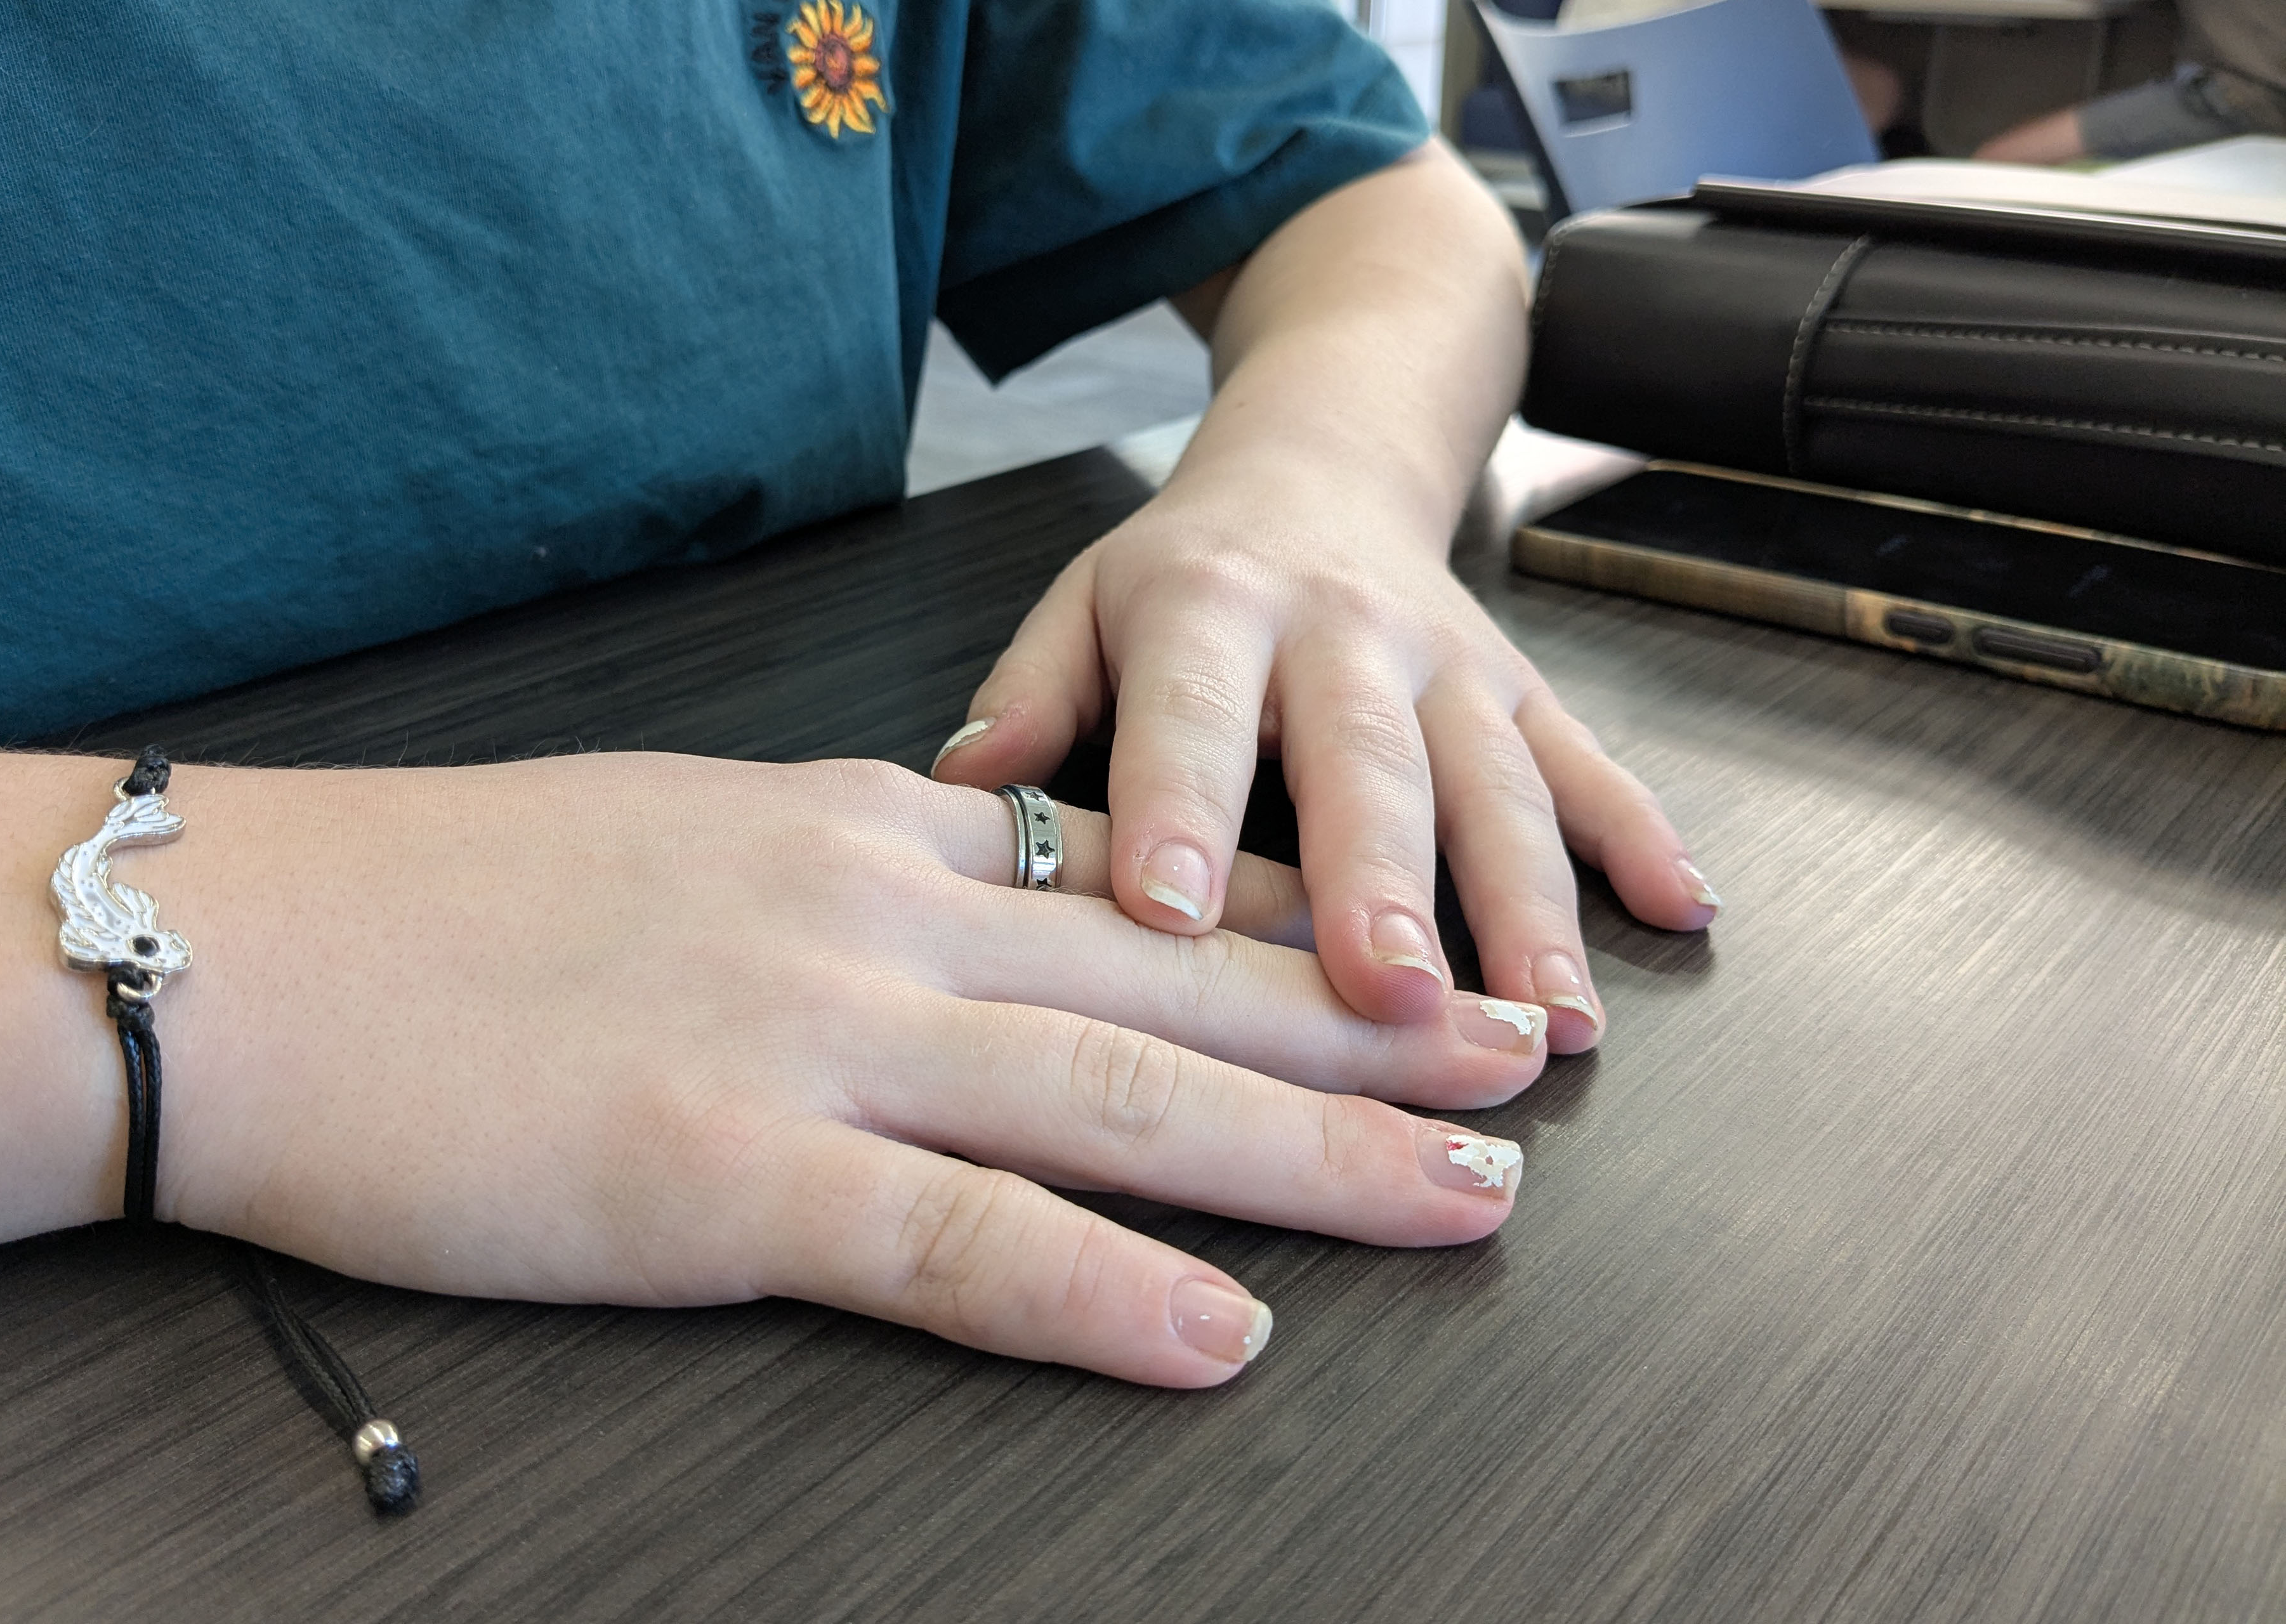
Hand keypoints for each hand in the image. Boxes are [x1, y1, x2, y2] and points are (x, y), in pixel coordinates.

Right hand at [131, 754, 1546, 1385]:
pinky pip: (951, 1240)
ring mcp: (806, 1043)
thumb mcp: (678, 842)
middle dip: (1366, 1023)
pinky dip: (1097, 1291)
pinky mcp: (718, 1174)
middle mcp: (871, 919)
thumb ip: (831, 882)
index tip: (1401, 955)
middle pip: (1176, 976)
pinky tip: (1220, 1335)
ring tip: (1461, 1190)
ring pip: (1117, 1096)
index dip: (1287, 931)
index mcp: (858, 836)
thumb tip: (946, 905)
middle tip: (1515, 1056)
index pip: (1122, 881)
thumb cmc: (444, 904)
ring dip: (1310, 1151)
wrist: (245, 940)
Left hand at [930, 478, 1716, 1049]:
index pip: (1188, 717)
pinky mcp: (1523, 690)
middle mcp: (1340, 634)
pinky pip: (1590, 763)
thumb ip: (1026, 693)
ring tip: (1552, 1024)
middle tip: (1392, 997)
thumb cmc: (1183, 575)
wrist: (1323, 458)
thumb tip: (953, 792)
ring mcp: (1447, 667)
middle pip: (1365, 764)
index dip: (1179, 811)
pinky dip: (1642, 836)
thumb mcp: (1082, 603)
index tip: (1172, 918)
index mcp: (1207, 610)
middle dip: (1384, 884)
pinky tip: (1686, 916)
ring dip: (1534, 905)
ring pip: (1496, 786)